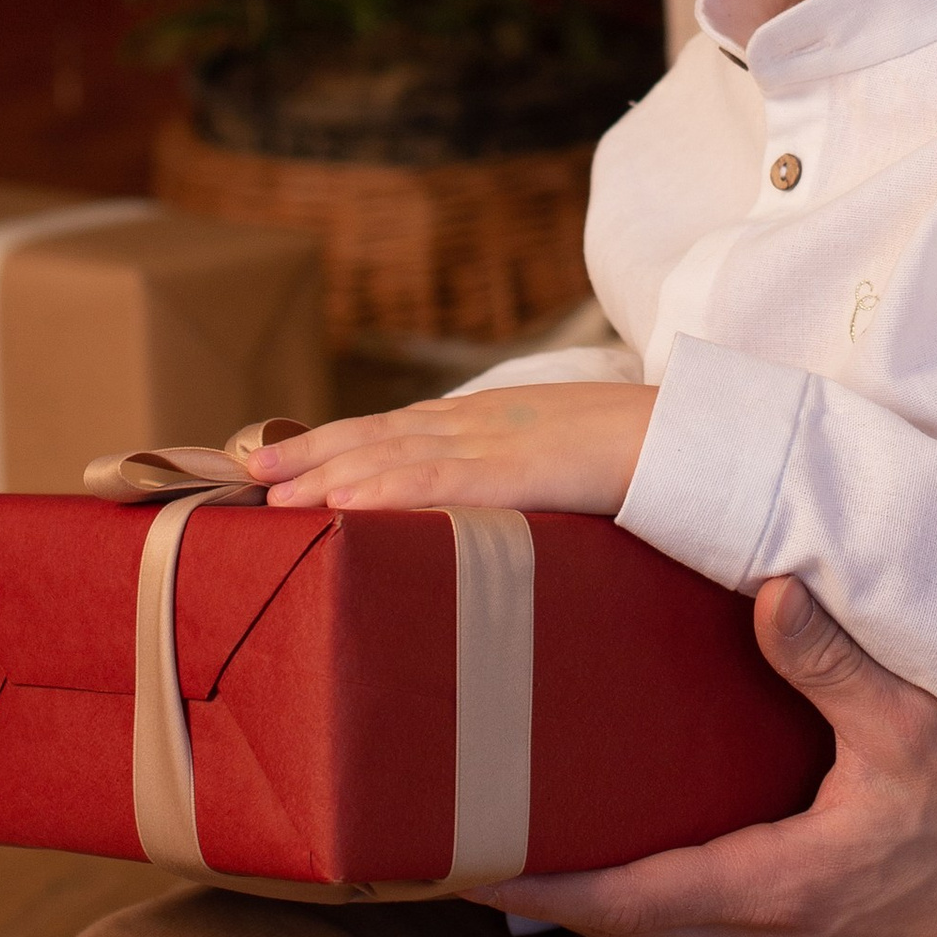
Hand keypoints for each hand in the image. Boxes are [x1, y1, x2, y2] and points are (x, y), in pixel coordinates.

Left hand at [243, 380, 657, 518]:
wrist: (690, 436)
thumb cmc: (629, 455)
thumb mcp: (552, 463)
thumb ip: (504, 479)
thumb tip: (463, 514)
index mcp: (484, 422)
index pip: (389, 428)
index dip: (328, 442)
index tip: (271, 459)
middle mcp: (477, 424)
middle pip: (375, 436)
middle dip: (309, 456)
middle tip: (245, 476)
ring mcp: (497, 443)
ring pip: (395, 455)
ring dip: (329, 474)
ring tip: (275, 497)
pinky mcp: (522, 471)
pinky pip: (445, 482)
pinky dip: (390, 490)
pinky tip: (346, 504)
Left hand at [480, 576, 936, 936]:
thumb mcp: (909, 727)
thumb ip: (832, 661)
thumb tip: (771, 589)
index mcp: (773, 887)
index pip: (625, 895)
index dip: (539, 878)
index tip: (464, 852)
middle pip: (616, 926)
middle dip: (539, 887)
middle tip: (463, 830)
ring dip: (584, 899)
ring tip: (516, 840)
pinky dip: (634, 905)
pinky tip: (613, 859)